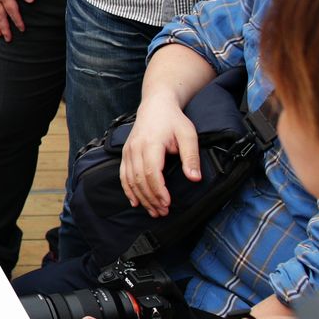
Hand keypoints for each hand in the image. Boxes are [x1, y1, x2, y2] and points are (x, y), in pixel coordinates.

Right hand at [119, 90, 198, 217]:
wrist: (156, 105)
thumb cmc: (173, 120)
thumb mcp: (188, 135)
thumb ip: (191, 157)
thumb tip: (195, 178)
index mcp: (151, 143)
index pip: (151, 172)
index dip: (158, 190)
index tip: (168, 203)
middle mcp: (135, 148)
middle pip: (139, 179)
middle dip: (151, 198)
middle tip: (163, 212)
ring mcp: (128, 151)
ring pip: (130, 180)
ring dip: (141, 198)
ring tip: (153, 211)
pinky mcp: (125, 153)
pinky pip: (123, 175)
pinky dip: (128, 190)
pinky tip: (135, 202)